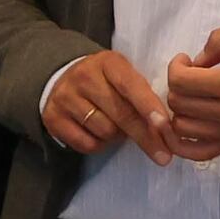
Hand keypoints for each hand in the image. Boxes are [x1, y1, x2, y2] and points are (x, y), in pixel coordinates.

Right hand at [38, 47, 176, 160]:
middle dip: (145, 137)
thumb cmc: (105, 82)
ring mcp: (65, 98)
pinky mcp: (53, 118)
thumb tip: (166, 129)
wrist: (61, 80)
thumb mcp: (124, 76)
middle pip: (121, 114)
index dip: (149, 107)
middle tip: (164, 155)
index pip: (131, 86)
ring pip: (105, 131)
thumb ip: (143, 94)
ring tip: (116, 127)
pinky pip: (87, 144)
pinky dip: (99, 145)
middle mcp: (83, 77)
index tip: (165, 127)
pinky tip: (98, 134)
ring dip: (118, 137)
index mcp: (108, 63)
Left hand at [163, 16, 219, 155]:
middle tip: (192, 74)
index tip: (186, 59)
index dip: (176, 66)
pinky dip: (181, 143)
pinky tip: (184, 124)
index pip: (181, 81)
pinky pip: (198, 152)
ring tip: (193, 94)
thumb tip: (196, 60)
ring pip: (182, 127)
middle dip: (178, 84)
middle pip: (178, 103)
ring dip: (180, 109)